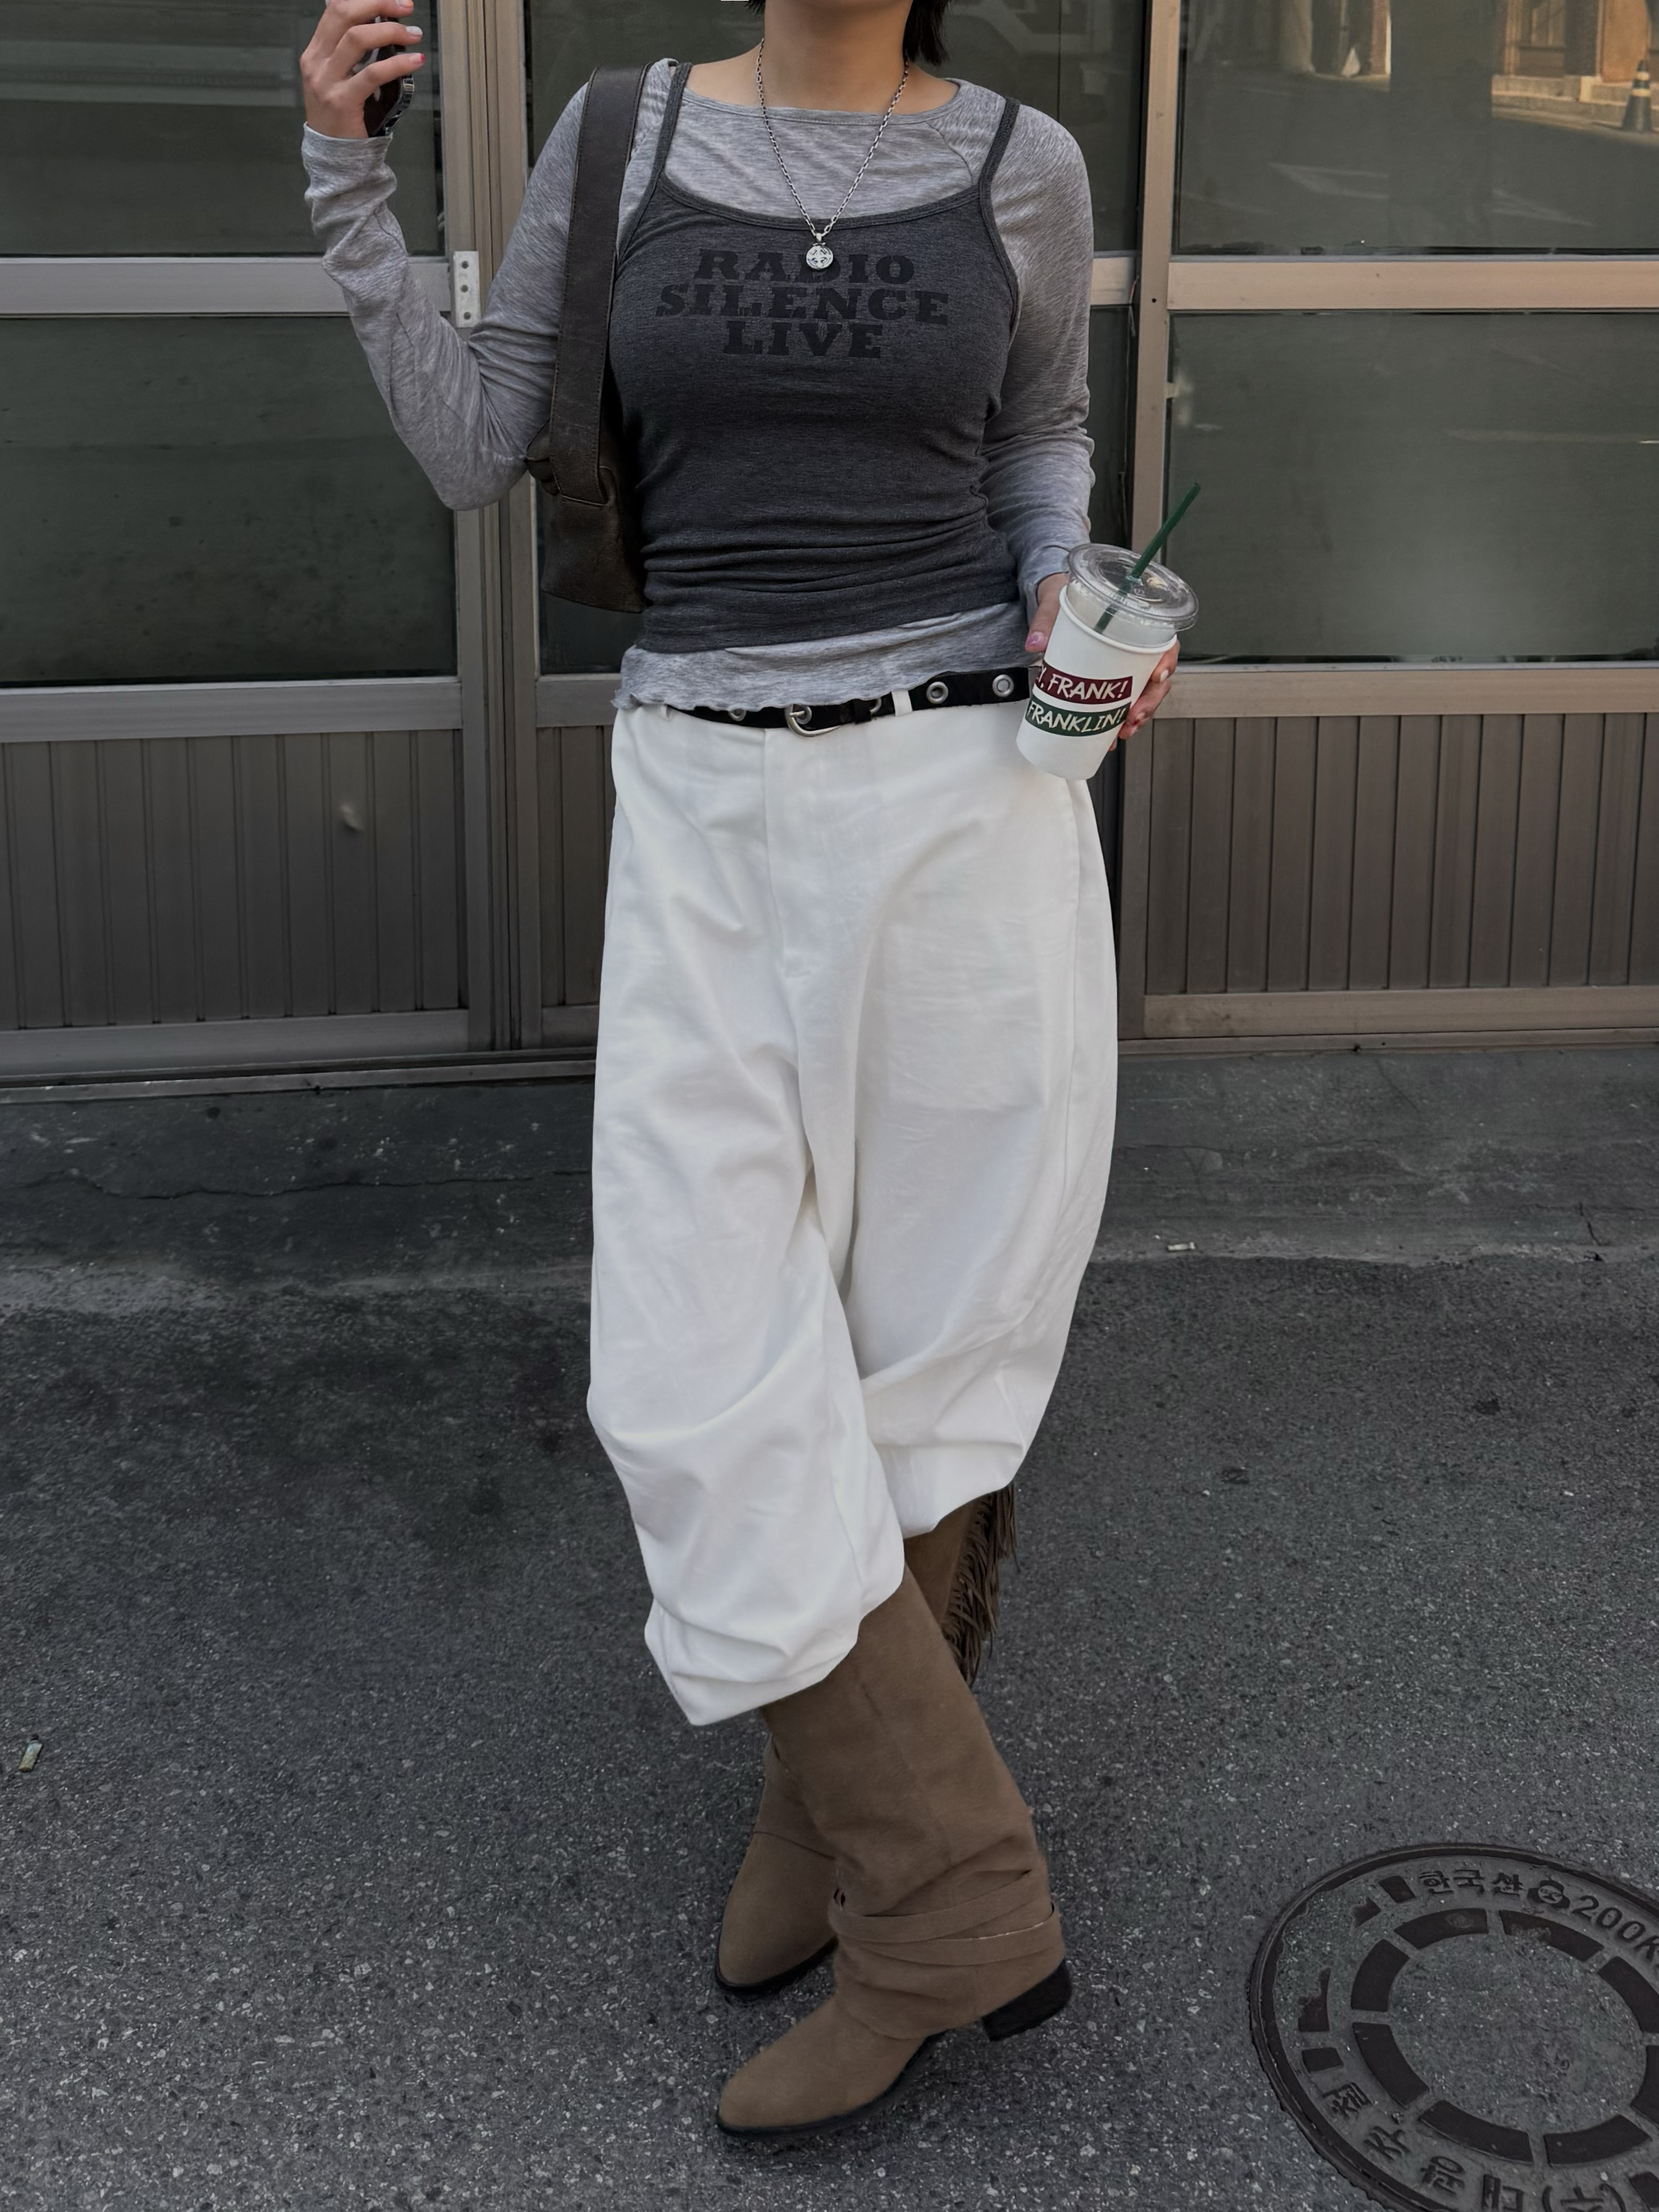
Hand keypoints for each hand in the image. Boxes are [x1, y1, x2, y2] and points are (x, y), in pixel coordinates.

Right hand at [301, 0, 423, 138]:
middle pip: (345, 15)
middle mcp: (317, 63)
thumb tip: (379, 25)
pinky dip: (397, 63)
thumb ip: (350, 53)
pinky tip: (415, 61)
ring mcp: (327, 82)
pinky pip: (372, 74)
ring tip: (414, 35)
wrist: (333, 157)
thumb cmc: (341, 118)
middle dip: (378, 3)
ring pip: (358, 38)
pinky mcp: (343, 101)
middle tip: (405, 6)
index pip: (335, 9)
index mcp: (315, 53)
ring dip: (391, 31)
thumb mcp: (338, 79)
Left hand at [1026, 575, 1178, 742]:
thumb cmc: (1067, 593)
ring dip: (1136, 716)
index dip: (1166, 661)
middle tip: (1132, 718)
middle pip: (1157, 678)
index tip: (1157, 676)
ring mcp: (1123, 664)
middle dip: (1149, 702)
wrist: (1054, 600)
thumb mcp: (1057, 599)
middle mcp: (1134, 645)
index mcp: (1134, 621)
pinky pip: (1122, 701)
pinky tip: (1110, 734)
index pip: (1163, 643)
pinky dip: (1118, 719)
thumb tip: (1036, 642)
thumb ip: (1047, 618)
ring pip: (1143, 694)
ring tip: (1121, 731)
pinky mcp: (1109, 678)